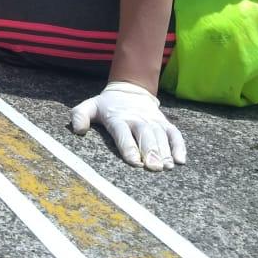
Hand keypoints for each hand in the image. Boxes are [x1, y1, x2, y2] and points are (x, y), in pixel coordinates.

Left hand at [70, 81, 185, 170]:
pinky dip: (179, 146)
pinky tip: (181, 160)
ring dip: (165, 151)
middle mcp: (137, 118)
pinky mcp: (163, 122)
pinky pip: (174, 133)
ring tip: (167, 167)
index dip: (128, 146)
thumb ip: (80, 115)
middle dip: (150, 151)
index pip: (122, 132)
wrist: (129, 89)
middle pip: (145, 134)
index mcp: (117, 117)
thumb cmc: (107, 105)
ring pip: (161, 135)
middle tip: (153, 167)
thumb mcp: (90, 106)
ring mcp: (152, 120)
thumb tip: (77, 129)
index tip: (134, 162)